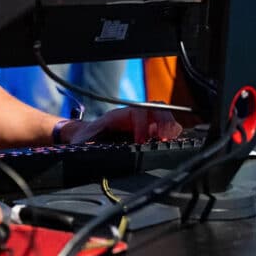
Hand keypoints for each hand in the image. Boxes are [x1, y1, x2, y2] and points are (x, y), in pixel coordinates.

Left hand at [59, 106, 181, 144]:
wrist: (85, 136)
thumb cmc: (85, 138)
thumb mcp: (83, 140)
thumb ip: (87, 143)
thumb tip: (88, 148)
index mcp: (117, 116)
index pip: (136, 112)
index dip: (141, 125)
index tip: (141, 142)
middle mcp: (131, 115)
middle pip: (154, 107)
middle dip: (162, 121)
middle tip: (163, 139)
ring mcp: (141, 121)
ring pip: (162, 114)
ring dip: (169, 126)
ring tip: (168, 141)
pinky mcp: (147, 130)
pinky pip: (164, 125)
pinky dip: (171, 132)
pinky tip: (169, 143)